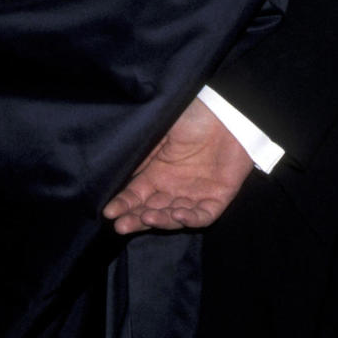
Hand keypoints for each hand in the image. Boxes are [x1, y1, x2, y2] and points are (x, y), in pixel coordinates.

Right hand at [103, 97, 253, 233]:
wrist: (229, 112)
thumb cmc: (195, 117)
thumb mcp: (162, 130)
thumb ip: (143, 153)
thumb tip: (119, 171)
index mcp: (158, 172)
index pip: (136, 195)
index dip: (122, 204)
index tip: (108, 212)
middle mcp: (174, 187)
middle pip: (151, 211)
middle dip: (136, 219)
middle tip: (121, 225)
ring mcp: (195, 194)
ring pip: (173, 217)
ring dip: (160, 221)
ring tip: (148, 217)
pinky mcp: (217, 198)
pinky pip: (202, 216)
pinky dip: (190, 218)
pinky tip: (177, 213)